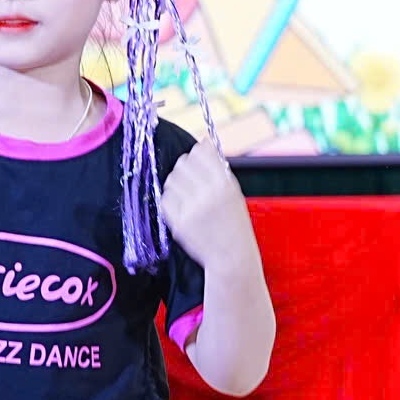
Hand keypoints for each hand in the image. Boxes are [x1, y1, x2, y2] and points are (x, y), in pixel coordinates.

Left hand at [159, 142, 257, 266]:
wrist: (232, 257)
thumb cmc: (234, 224)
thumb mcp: (234, 193)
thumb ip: (218, 167)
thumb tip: (204, 142)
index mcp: (225, 184)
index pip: (201, 153)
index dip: (197, 153)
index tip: (197, 158)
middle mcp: (208, 194)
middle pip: (183, 164)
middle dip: (185, 167)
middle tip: (190, 177)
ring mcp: (192, 209)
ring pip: (171, 180)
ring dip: (176, 182)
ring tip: (187, 192)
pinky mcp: (179, 223)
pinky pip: (165, 200)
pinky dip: (171, 199)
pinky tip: (182, 205)